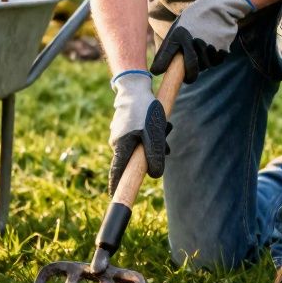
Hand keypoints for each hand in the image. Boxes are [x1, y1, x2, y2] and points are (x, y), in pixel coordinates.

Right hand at [107, 70, 168, 194]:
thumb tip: (155, 175)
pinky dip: (151, 134)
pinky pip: (140, 137)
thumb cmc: (144, 110)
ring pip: (140, 146)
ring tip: (167, 127)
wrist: (135, 87)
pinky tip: (162, 124)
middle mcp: (118, 142)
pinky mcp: (126, 126)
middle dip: (152, 156)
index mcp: (122, 146)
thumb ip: (155, 155)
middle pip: (135, 159)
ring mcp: (121, 134)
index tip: (114, 196)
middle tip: (167, 147)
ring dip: (155, 141)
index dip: (117, 185)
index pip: (117, 171)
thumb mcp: (154, 134)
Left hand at [150, 0, 254, 82]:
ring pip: (204, 66)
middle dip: (189, 77)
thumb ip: (170, 45)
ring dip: (203, 64)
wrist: (220, 6)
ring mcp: (208, 45)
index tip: (157, 71)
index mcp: (179, 34)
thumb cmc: (195, 18)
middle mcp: (193, 40)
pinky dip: (213, 59)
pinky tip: (212, 47)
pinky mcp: (221, 48)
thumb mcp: (179, 26)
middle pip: (191, 67)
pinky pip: (216, 62)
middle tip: (188, 79)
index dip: (160, 65)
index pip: (167, 54)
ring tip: (203, 50)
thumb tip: (157, 68)